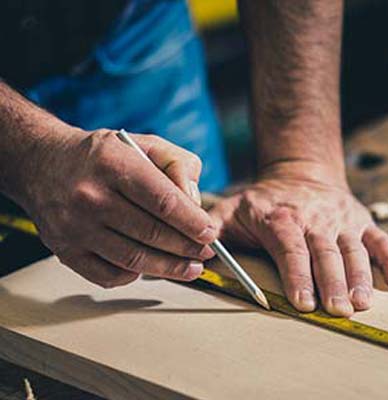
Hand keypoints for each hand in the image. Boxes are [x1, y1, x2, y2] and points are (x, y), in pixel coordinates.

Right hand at [20, 128, 215, 287]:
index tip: (210, 233)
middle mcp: (89, 196)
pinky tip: (152, 267)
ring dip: (169, 268)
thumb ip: (178, 165)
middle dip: (187, 248)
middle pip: (151, 234)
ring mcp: (74, 227)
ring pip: (134, 259)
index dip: (192, 222)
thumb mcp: (145, 143)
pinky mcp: (64, 251)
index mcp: (113, 164)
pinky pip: (109, 275)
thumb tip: (195, 202)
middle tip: (206, 252)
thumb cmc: (102, 155)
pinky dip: (136, 276)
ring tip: (191, 267)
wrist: (43, 163)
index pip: (163, 202)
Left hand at [210, 163, 387, 316]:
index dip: (298, 275)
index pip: (292, 248)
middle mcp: (316, 218)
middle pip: (326, 253)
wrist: (301, 172)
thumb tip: (197, 250)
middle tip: (337, 310)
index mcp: (283, 218)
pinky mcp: (362, 221)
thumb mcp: (231, 207)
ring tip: (362, 303)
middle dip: (332, 282)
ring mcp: (342, 220)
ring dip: (361, 277)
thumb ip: (212, 227)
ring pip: (354, 249)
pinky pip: (381, 240)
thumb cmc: (263, 201)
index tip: (304, 302)